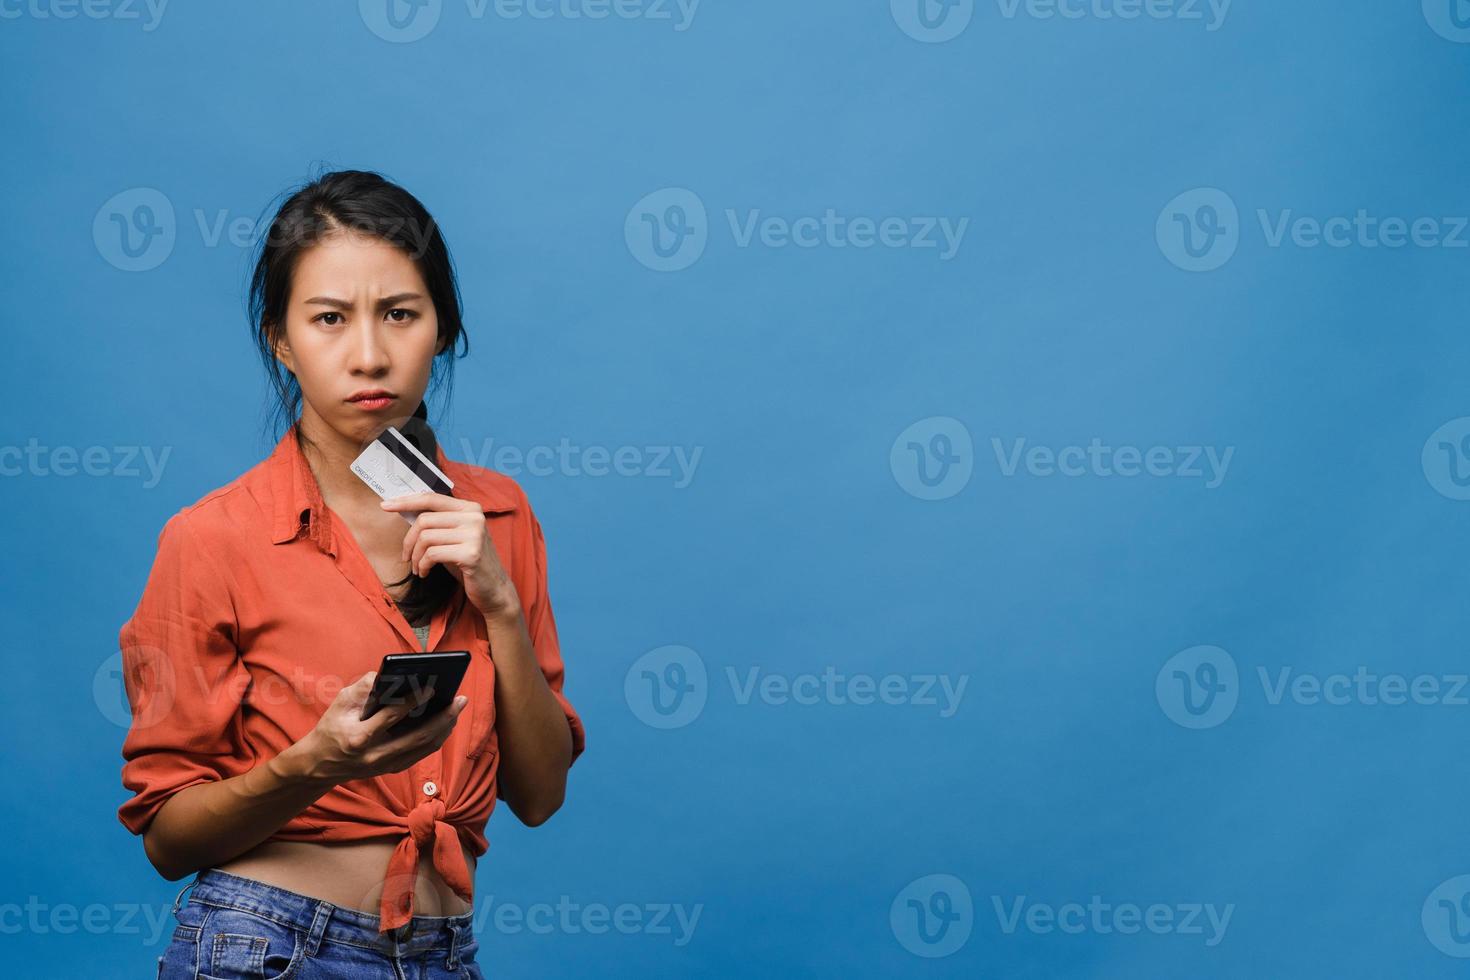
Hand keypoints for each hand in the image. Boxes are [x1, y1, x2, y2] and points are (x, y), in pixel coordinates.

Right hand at [301, 670, 467, 782]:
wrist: (320, 765)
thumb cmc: (332, 728)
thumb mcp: (339, 704)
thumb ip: (362, 688)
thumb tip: (387, 674)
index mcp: (360, 737)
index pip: (392, 716)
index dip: (413, 700)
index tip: (432, 686)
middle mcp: (376, 755)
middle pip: (418, 736)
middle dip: (443, 717)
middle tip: (460, 699)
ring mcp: (386, 765)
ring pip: (424, 748)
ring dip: (445, 727)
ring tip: (457, 708)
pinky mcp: (392, 769)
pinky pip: (421, 753)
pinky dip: (436, 737)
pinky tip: (446, 723)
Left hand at [381, 491, 521, 621]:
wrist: (494, 589)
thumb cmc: (468, 562)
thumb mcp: (453, 537)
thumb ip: (437, 522)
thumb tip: (404, 509)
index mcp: (470, 508)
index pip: (432, 498)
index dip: (406, 501)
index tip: (386, 505)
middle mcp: (474, 517)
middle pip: (424, 520)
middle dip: (408, 541)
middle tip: (406, 557)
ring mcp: (474, 534)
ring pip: (426, 538)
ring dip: (415, 556)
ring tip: (418, 568)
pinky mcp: (471, 553)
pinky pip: (432, 555)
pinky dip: (423, 566)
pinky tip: (425, 573)